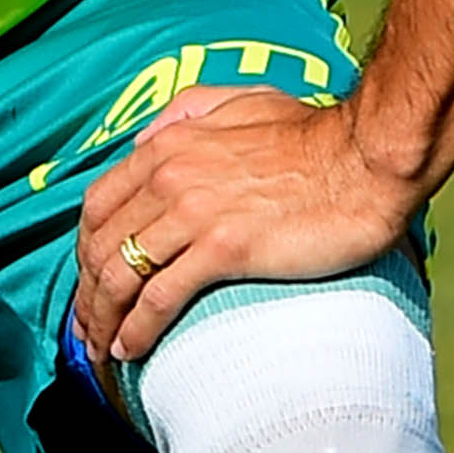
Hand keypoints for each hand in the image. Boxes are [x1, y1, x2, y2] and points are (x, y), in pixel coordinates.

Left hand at [73, 86, 421, 365]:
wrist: (368, 159)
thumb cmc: (316, 135)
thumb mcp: (240, 102)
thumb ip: (189, 113)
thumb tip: (149, 135)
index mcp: (167, 147)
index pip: (98, 207)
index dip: (85, 249)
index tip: (88, 279)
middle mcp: (169, 179)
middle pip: (101, 246)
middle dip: (86, 293)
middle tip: (86, 328)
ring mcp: (193, 214)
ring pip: (121, 275)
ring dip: (102, 318)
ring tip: (102, 348)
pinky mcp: (224, 249)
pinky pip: (159, 297)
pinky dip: (136, 328)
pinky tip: (131, 350)